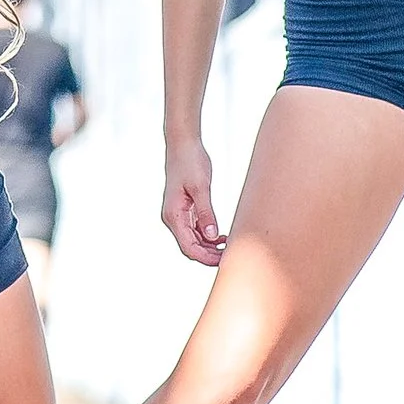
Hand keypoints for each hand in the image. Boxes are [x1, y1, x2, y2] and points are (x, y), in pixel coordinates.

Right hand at [162, 137, 224, 265]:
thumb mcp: (201, 187)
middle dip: (209, 255)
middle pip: (190, 247)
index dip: (206, 258)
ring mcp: (178, 214)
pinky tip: (221, 236)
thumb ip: (206, 213)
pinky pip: (195, 230)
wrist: (183, 144)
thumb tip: (211, 236)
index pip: (189, 247)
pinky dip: (207, 237)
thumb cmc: (190, 161)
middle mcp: (172, 218)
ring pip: (193, 240)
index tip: (224, 260)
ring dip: (209, 247)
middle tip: (230, 255)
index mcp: (173, 215)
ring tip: (228, 246)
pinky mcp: (185, 209)